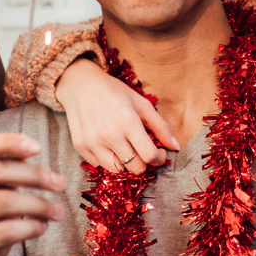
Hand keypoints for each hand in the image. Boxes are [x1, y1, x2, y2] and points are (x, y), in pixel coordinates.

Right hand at [0, 133, 65, 255]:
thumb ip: (0, 173)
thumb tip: (27, 148)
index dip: (5, 142)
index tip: (37, 147)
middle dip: (32, 174)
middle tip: (58, 183)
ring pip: (2, 200)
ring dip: (38, 204)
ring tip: (55, 211)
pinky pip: (5, 231)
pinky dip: (31, 227)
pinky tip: (42, 228)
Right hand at [54, 57, 176, 172]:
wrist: (80, 84)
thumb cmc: (113, 91)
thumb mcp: (141, 103)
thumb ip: (160, 126)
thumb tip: (175, 146)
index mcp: (128, 123)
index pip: (149, 156)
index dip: (159, 158)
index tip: (159, 152)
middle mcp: (110, 136)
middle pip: (135, 167)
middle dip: (143, 162)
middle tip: (142, 151)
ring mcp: (93, 143)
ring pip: (117, 170)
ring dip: (125, 163)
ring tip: (125, 147)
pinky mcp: (80, 146)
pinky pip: (99, 165)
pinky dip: (107, 159)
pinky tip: (108, 145)